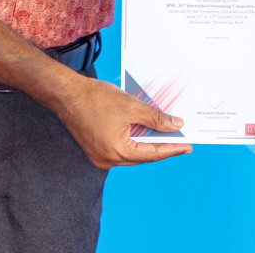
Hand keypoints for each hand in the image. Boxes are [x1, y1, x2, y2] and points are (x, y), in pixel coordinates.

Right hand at [56, 76, 192, 168]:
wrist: (66, 94)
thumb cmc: (95, 98)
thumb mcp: (131, 106)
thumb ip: (155, 118)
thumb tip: (175, 126)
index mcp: (117, 152)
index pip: (152, 153)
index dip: (172, 148)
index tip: (188, 146)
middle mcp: (107, 160)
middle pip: (142, 155)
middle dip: (161, 145)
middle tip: (180, 138)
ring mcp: (100, 156)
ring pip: (132, 152)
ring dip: (147, 141)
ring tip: (165, 132)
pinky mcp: (96, 149)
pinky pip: (121, 147)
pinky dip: (133, 139)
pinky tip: (143, 129)